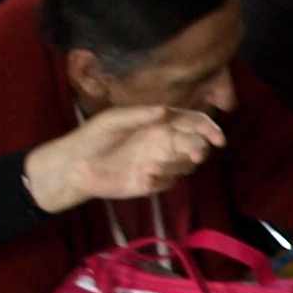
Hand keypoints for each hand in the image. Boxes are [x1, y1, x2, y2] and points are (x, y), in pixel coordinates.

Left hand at [26, 102, 220, 210]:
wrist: (75, 166)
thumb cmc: (92, 137)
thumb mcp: (113, 119)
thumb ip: (140, 114)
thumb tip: (167, 111)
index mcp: (159, 123)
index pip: (193, 123)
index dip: (208, 128)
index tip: (217, 138)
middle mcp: (164, 142)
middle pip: (196, 143)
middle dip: (199, 148)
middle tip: (192, 154)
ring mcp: (161, 162)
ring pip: (187, 164)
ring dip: (177, 165)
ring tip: (152, 167)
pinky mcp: (153, 182)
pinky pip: (170, 181)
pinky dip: (163, 179)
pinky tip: (145, 178)